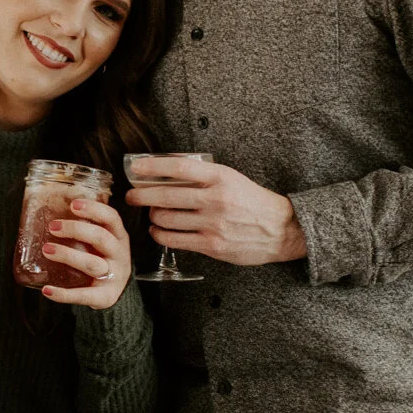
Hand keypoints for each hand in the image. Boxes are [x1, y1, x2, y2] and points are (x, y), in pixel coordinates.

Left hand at [41, 197, 133, 308]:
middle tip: (53, 226)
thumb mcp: (101, 241)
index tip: (73, 205)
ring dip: (68, 255)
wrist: (113, 291)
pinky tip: (47, 290)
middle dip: (76, 229)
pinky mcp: (106, 296)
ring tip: (46, 250)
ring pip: (92, 264)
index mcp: (119, 237)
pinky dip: (64, 294)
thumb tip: (52, 205)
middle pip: (101, 238)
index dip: (94, 209)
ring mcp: (114, 276)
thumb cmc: (102, 259)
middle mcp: (119, 255)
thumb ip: (86, 227)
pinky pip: (84, 295)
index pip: (111, 218)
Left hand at [125, 155, 306, 266]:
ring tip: (151, 214)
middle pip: (165, 196)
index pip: (179, 168)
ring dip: (152, 216)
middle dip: (140, 196)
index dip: (153, 167)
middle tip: (132, 195)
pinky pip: (174, 239)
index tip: (136, 168)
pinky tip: (159, 230)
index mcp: (220, 177)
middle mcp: (215, 199)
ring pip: (166, 219)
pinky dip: (160, 234)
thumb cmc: (252, 202)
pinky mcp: (211, 245)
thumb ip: (203, 176)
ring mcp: (213, 224)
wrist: (280, 229)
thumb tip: (166, 174)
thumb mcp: (232, 179)